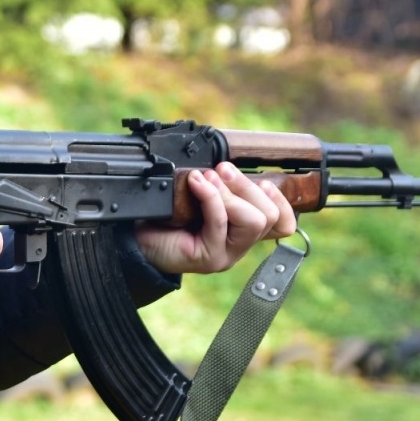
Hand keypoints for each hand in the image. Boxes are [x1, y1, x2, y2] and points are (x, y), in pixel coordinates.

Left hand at [134, 163, 296, 274]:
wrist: (135, 240)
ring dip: (231, 193)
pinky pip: (220, 222)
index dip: (282, 200)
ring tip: (208, 177)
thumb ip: (221, 186)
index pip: (284, 223)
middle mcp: (239, 245)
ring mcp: (226, 254)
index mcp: (243, 230)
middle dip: (249, 186)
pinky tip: (195, 183)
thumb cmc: (165, 217)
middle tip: (224, 169)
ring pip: (253, 221)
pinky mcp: (209, 257)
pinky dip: (210, 197)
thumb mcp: (199, 196)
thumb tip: (229, 163)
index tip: (263, 181)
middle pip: (271, 216)